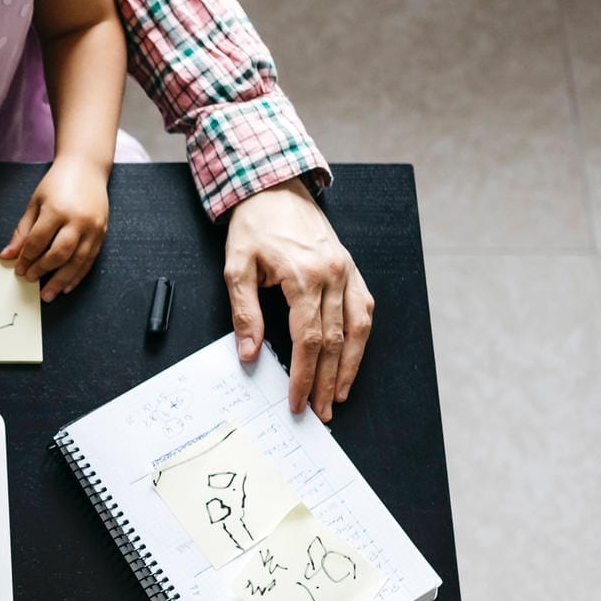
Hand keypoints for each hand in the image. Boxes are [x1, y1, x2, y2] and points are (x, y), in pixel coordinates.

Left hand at [0, 155, 109, 300]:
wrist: (86, 168)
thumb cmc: (57, 184)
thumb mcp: (35, 203)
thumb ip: (22, 231)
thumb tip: (7, 256)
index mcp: (57, 210)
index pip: (38, 241)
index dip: (26, 258)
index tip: (18, 269)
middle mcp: (77, 221)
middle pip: (59, 254)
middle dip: (43, 270)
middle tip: (31, 280)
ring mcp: (93, 228)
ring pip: (77, 262)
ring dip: (61, 281)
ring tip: (48, 294)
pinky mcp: (102, 233)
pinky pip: (90, 260)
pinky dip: (78, 276)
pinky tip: (67, 286)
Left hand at [223, 178, 375, 420]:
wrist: (275, 188)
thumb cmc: (254, 225)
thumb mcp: (236, 267)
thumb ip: (244, 312)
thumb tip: (248, 353)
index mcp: (304, 277)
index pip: (307, 340)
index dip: (303, 375)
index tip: (296, 400)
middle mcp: (333, 275)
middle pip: (334, 341)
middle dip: (327, 381)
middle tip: (320, 411)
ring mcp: (347, 272)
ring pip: (357, 329)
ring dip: (350, 366)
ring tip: (340, 395)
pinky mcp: (352, 269)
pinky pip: (365, 309)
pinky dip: (361, 337)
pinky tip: (353, 357)